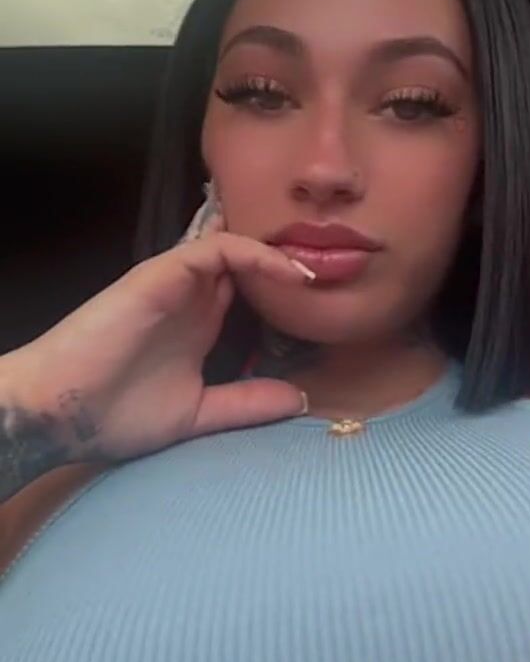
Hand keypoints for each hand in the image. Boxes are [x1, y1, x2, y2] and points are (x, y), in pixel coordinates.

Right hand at [3, 233, 311, 465]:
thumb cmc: (114, 415)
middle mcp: (193, 297)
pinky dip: (255, 253)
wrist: (59, 413)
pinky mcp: (163, 273)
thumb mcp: (198, 414)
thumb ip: (246, 403)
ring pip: (238, 246)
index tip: (331, 301)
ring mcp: (178, 282)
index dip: (288, 289)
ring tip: (321, 266)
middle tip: (339, 266)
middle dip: (292, 260)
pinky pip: (217, 249)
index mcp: (200, 325)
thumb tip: (301, 399)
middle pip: (250, 261)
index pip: (252, 290)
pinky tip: (290, 272)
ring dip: (280, 252)